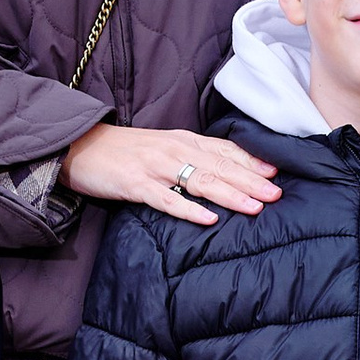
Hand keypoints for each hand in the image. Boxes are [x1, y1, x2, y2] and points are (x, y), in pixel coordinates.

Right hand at [63, 123, 281, 228]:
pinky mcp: (136, 184)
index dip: (251, 162)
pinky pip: (167, 199)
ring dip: (230, 194)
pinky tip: (208, 219)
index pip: (225, 151)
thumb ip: (192, 157)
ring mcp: (156, 167)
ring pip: (200, 181)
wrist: (82, 145)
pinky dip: (189, 209)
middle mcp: (174, 150)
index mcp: (183, 141)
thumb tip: (225, 173)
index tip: (277, 174)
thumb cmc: (125, 150)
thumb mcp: (163, 147)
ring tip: (254, 207)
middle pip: (220, 166)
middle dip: (250, 181)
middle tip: (277, 195)